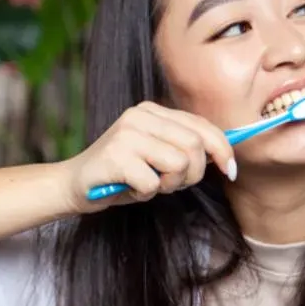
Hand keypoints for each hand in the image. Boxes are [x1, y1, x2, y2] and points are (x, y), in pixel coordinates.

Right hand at [62, 101, 235, 211]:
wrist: (73, 185)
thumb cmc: (122, 174)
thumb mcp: (157, 155)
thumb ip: (184, 148)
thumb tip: (226, 155)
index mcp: (152, 111)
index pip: (201, 125)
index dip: (223, 149)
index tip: (230, 171)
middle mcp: (140, 116)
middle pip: (195, 146)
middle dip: (194, 174)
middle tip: (173, 184)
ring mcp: (126, 134)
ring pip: (179, 164)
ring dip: (170, 185)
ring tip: (149, 184)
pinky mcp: (115, 156)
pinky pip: (153, 183)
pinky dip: (146, 194)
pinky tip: (129, 188)